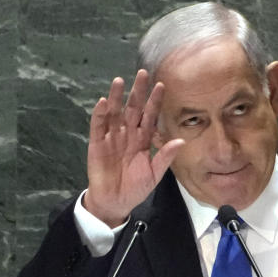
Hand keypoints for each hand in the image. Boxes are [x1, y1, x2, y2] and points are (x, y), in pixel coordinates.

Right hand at [84, 69, 184, 226]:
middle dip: (137, 92)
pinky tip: (103, 103)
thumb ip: (165, 157)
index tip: (161, 85)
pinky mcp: (97, 144)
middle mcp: (127, 134)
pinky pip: (98, 127)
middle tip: (142, 73)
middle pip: (132, 109)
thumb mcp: (154, 174)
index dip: (154, 102)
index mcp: (142, 140)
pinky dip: (100, 115)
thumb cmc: (136, 188)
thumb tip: (180, 141)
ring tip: (119, 81)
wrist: (115, 202)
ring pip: (114, 113)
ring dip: (116, 97)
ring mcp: (112, 138)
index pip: (149, 116)